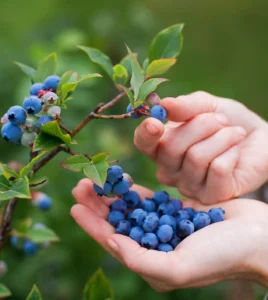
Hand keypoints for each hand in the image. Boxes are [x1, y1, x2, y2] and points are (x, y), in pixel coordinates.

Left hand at [71, 179, 267, 291]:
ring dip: (112, 194)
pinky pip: (149, 199)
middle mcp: (154, 245)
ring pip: (130, 208)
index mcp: (152, 262)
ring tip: (95, 179)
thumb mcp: (179, 267)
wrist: (256, 237)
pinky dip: (134, 190)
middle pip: (118, 222)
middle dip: (97, 205)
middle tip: (80, 185)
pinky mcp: (175, 210)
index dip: (92, 225)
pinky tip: (121, 180)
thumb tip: (112, 243)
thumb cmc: (222, 256)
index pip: (113, 241)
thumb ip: (142, 260)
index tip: (74, 207)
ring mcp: (164, 226)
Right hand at [134, 91, 267, 202]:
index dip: (146, 134)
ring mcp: (188, 186)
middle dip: (200, 126)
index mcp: (161, 146)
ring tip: (233, 133)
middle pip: (170, 148)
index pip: (143, 143)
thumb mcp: (206, 105)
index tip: (156, 122)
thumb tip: (163, 105)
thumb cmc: (226, 121)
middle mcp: (169, 170)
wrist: (258, 138)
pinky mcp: (211, 196)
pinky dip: (231, 153)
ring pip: (195, 158)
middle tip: (220, 120)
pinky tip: (236, 152)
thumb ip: (185, 106)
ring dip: (221, 138)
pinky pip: (217, 170)